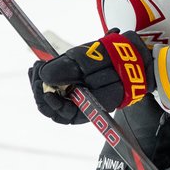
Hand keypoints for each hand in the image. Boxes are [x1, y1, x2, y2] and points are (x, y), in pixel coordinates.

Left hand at [29, 31, 153, 123]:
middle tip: (36, 69)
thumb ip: (69, 69)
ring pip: (52, 101)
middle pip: (53, 109)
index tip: (43, 81)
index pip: (64, 114)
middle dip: (40, 90)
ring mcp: (79, 98)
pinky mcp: (75, 89)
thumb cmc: (117, 58)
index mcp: (92, 106)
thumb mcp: (93, 59)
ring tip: (36, 66)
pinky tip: (39, 67)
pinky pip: (56, 91)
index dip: (50, 101)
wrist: (133, 55)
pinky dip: (45, 80)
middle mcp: (84, 106)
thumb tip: (44, 76)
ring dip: (40, 85)